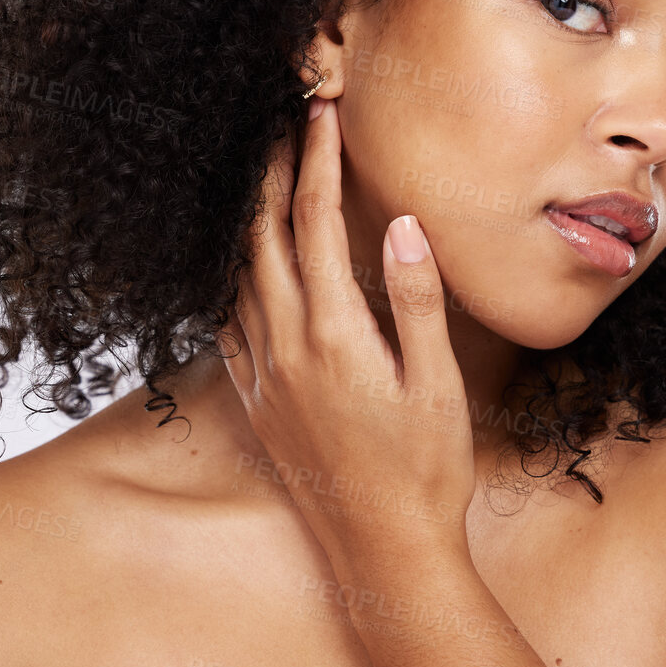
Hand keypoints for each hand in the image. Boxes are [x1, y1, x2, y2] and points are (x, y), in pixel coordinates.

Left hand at [216, 95, 476, 568]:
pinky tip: (241, 265)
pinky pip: (229, 322)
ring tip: (262, 178)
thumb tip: (401, 225)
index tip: (321, 113)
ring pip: (239, 275)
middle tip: (282, 125)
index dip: (316, 160)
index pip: (314, 223)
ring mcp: (264, 376)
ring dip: (249, 220)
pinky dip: (233, 277)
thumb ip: (416, 300)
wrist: (383, 553)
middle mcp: (286, 349)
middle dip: (271, 174)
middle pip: (264, 237)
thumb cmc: (425, 472)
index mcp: (333, 336)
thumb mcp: (437, 384)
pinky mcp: (257, 402)